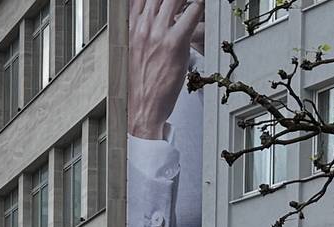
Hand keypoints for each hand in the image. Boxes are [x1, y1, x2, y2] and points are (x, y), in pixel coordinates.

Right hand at [128, 0, 202, 139]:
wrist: (142, 108)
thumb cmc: (140, 85)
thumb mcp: (134, 52)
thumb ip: (141, 32)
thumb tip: (150, 21)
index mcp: (131, 26)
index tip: (167, 0)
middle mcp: (143, 26)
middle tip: (182, 1)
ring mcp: (158, 33)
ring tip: (193, 2)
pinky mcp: (174, 42)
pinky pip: (193, 12)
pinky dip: (200, 5)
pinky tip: (202, 7)